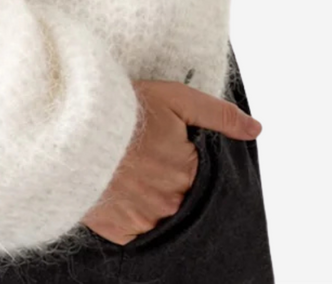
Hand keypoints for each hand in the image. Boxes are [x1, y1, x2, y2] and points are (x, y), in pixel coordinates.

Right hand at [80, 79, 261, 244]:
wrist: (75, 130)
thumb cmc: (125, 110)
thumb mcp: (177, 99)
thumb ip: (220, 115)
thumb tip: (256, 129)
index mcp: (187, 172)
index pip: (202, 176)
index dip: (187, 160)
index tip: (170, 149)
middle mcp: (170, 203)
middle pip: (182, 199)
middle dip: (172, 182)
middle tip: (151, 161)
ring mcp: (144, 221)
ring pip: (162, 216)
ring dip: (155, 200)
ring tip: (136, 175)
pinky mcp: (119, 232)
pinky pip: (138, 232)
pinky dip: (135, 217)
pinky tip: (124, 194)